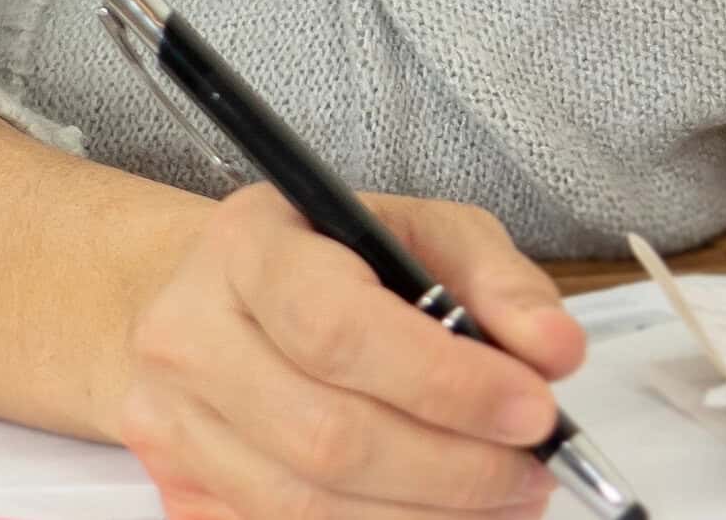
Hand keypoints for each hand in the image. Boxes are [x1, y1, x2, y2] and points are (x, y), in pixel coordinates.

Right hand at [104, 181, 591, 519]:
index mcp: (249, 247)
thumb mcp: (421, 234)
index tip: (532, 408)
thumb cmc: (332, 263)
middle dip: (454, 469)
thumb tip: (554, 350)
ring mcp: (172, 424)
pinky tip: (435, 512)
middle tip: (532, 470)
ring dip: (427, 516)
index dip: (445, 384)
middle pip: (328, 436)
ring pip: (308, 507)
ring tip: (499, 495)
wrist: (218, 304)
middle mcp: (189, 335)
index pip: (339, 329)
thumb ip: (496, 282)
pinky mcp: (181, 493)